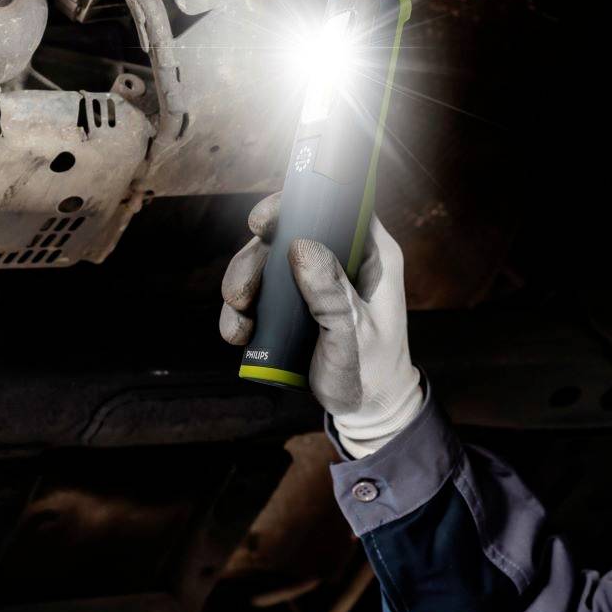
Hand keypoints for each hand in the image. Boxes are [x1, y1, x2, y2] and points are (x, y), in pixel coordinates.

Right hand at [220, 193, 426, 454]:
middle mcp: (339, 258)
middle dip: (255, 256)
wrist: (365, 410)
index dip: (298, 201)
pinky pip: (258, 294)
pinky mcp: (291, 304)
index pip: (337, 204)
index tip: (264, 221)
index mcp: (370, 253)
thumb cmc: (373, 370)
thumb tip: (300, 245)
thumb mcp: (355, 333)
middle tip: (241, 289)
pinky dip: (240, 310)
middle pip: (288, 230)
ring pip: (265, 262)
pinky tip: (238, 333)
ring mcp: (312, 280)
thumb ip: (332, 293)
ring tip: (238, 321)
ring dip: (241, 284)